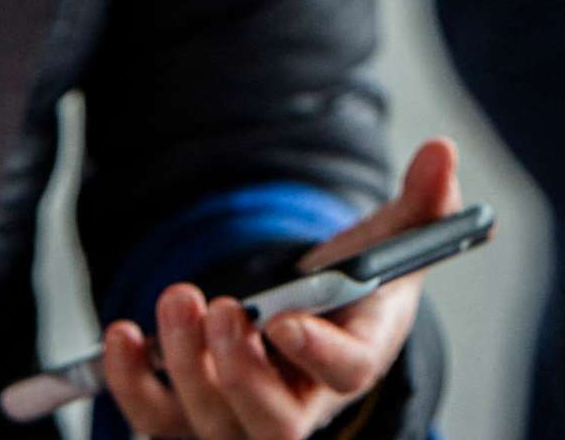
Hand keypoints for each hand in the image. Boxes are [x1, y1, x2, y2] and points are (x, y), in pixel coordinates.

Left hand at [99, 139, 466, 439]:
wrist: (312, 323)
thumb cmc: (355, 290)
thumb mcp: (390, 245)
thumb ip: (421, 205)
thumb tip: (441, 152)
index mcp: (356, 360)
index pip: (344, 374)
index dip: (315, 352)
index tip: (284, 318)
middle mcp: (302, 404)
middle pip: (272, 425)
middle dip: (239, 374)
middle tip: (219, 309)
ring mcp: (243, 419)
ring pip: (210, 426)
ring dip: (185, 366)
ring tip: (177, 297)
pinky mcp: (194, 419)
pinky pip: (157, 421)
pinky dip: (132, 385)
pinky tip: (123, 337)